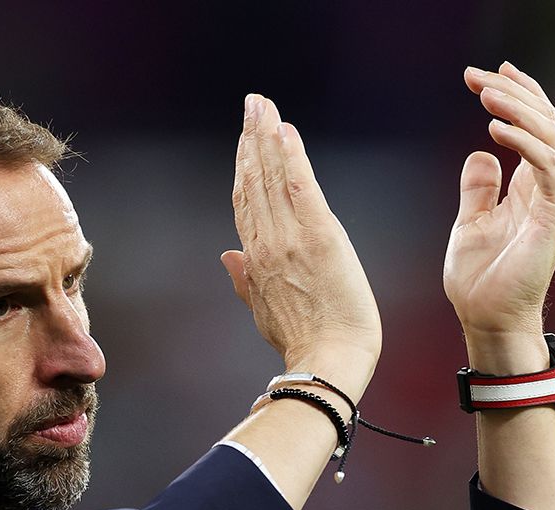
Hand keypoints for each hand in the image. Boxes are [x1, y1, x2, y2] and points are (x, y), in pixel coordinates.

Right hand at [222, 95, 381, 396]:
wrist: (327, 362)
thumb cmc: (304, 343)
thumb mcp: (264, 312)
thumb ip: (245, 280)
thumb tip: (227, 255)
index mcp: (256, 259)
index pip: (246, 202)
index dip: (244, 165)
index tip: (245, 138)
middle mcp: (266, 243)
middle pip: (253, 180)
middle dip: (252, 137)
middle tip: (252, 102)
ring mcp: (289, 238)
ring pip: (271, 177)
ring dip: (267, 136)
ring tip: (263, 105)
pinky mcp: (319, 236)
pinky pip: (299, 187)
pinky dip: (292, 157)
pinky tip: (286, 130)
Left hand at [444, 62, 554, 353]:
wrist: (488, 319)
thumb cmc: (481, 280)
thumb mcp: (471, 222)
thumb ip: (479, 189)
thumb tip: (480, 154)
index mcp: (531, 187)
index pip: (534, 128)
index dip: (516, 96)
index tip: (485, 75)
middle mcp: (549, 188)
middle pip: (544, 122)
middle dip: (513, 92)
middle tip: (477, 76)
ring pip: (550, 136)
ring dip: (518, 109)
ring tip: (485, 93)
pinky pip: (548, 168)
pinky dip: (524, 144)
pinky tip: (496, 130)